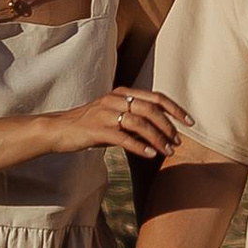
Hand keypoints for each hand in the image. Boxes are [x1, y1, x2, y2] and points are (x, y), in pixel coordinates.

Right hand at [49, 86, 191, 162]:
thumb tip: (159, 129)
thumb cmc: (88, 125)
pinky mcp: (96, 130)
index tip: (190, 122)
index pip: (155, 97)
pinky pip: (123, 137)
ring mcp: (105, 114)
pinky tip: (150, 154)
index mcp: (121, 93)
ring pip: (139, 123)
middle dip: (168, 126)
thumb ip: (133, 118)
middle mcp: (115, 99)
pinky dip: (139, 146)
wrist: (58, 130)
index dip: (175, 109)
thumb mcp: (113, 116)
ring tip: (168, 151)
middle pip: (150, 109)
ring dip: (157, 138)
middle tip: (178, 141)